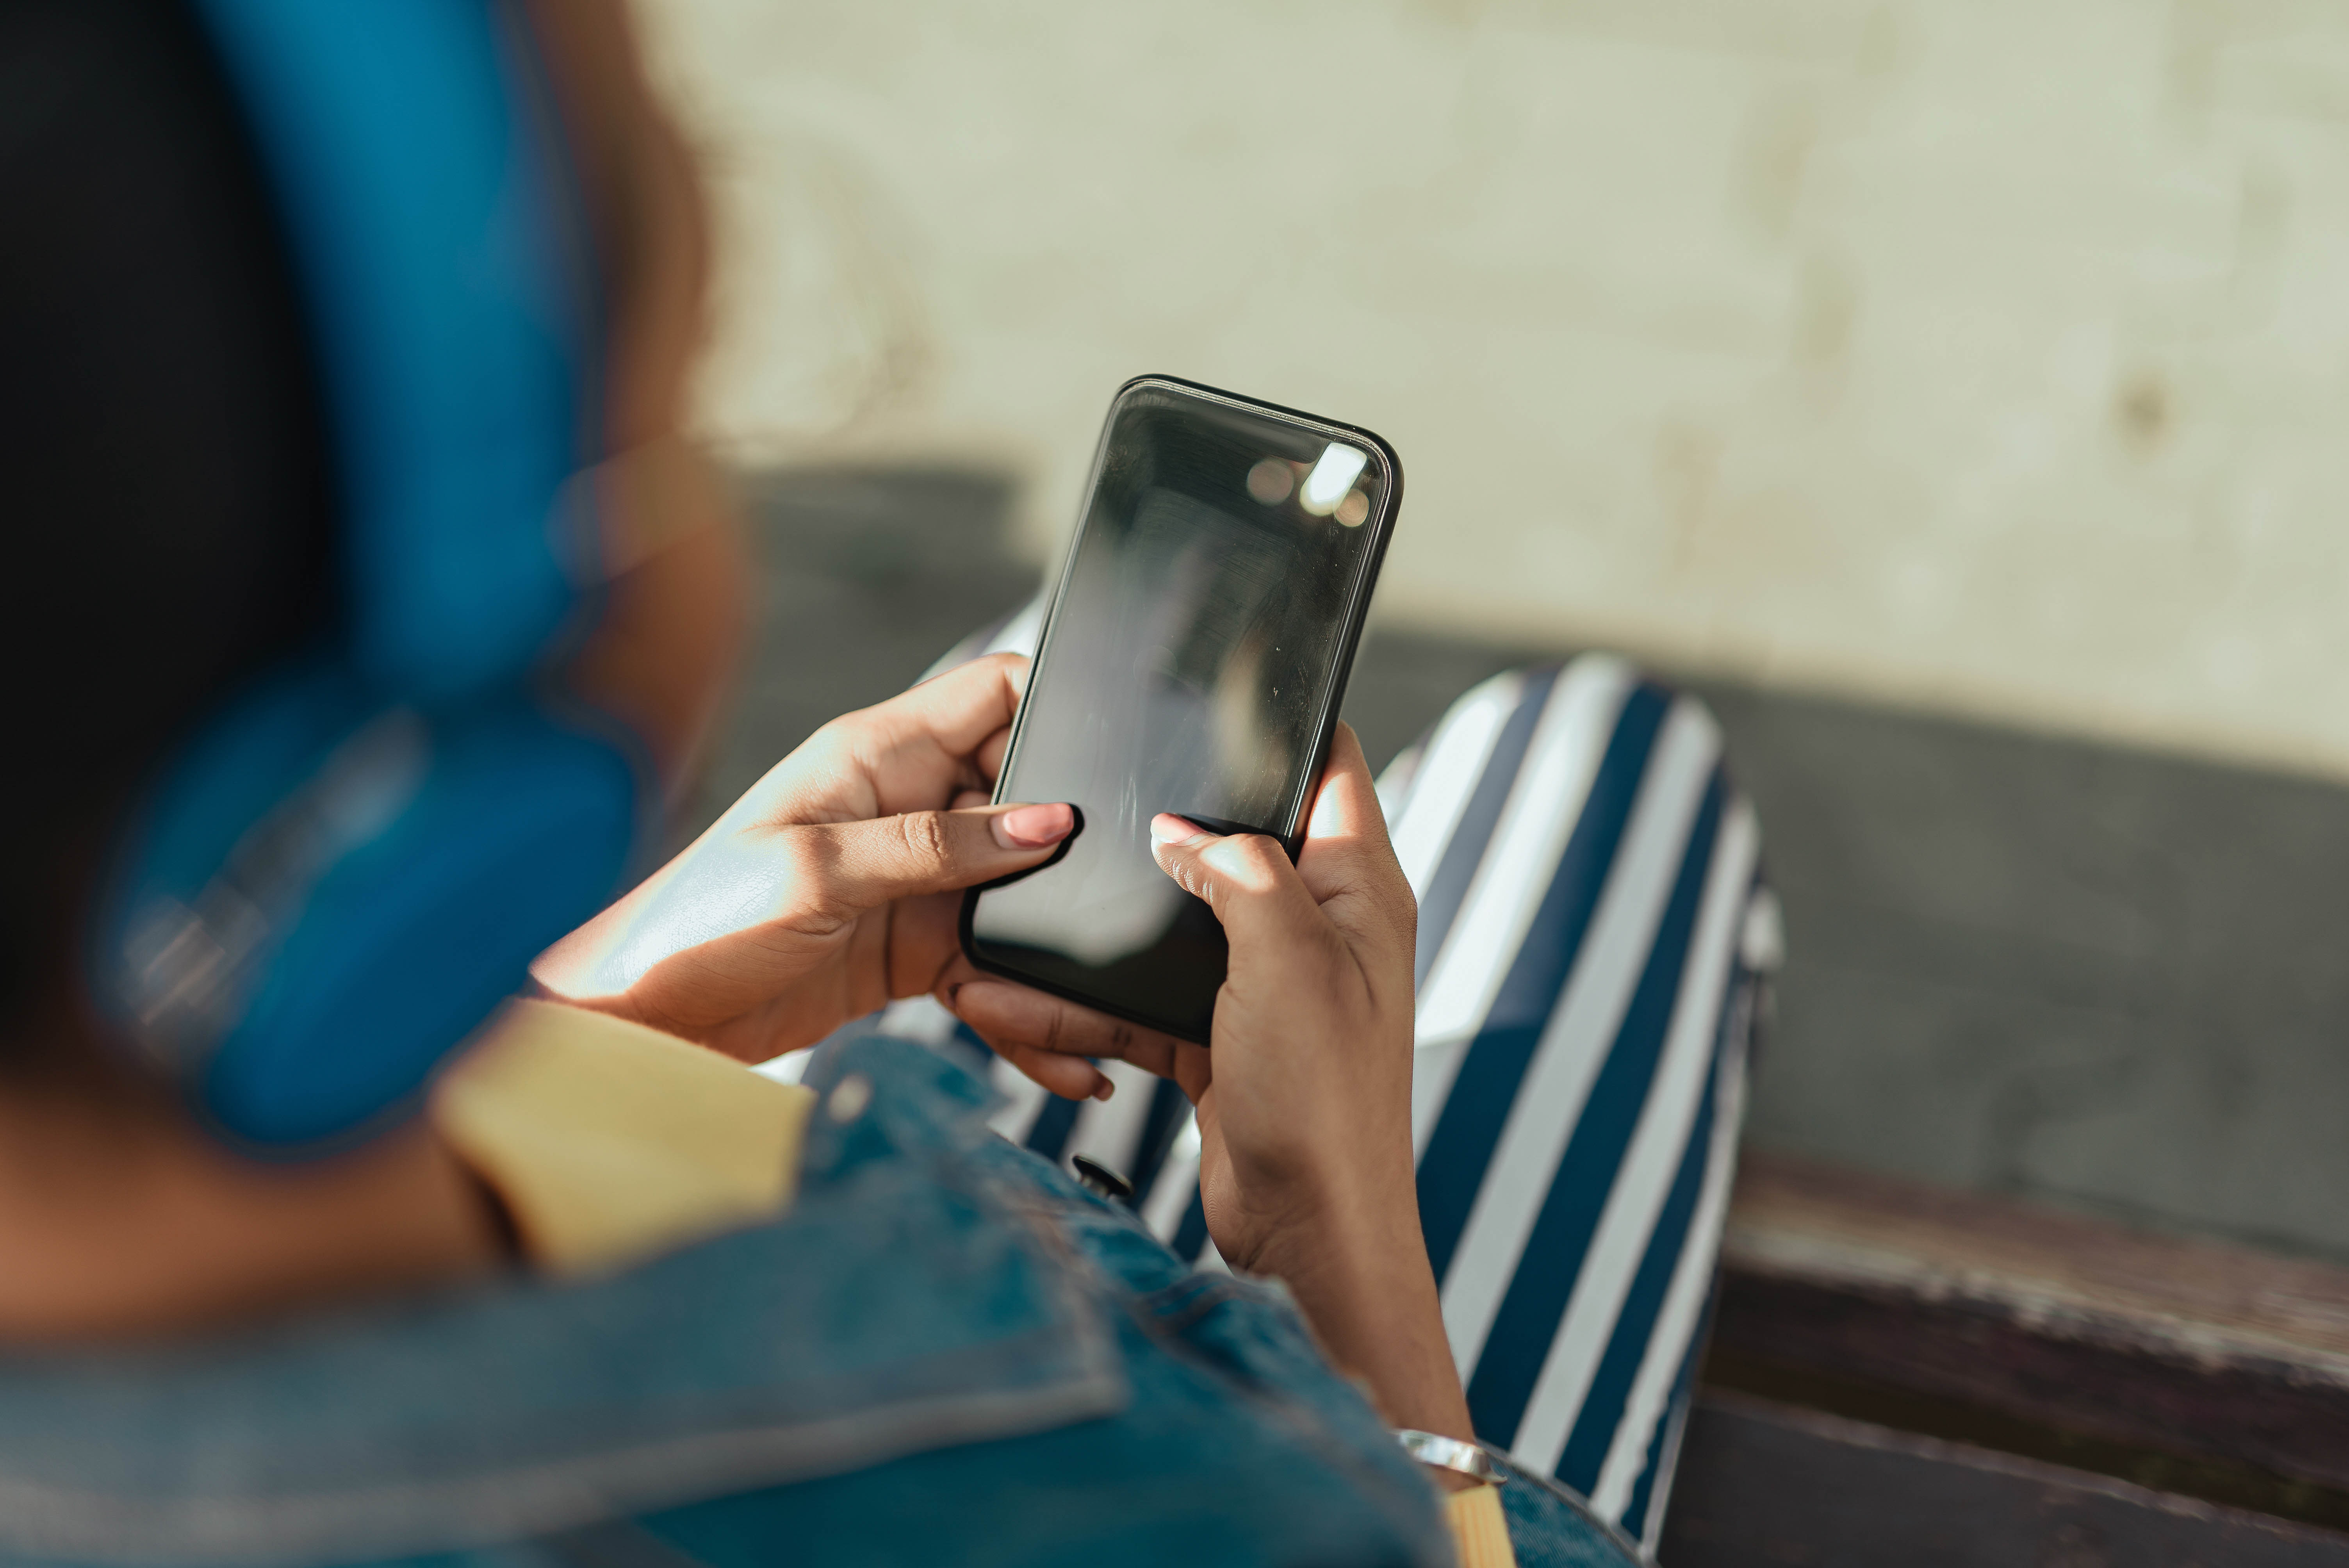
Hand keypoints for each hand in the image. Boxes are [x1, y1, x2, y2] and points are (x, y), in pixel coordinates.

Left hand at [532, 653, 1100, 1080]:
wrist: (645, 1021)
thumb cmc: (700, 920)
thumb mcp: (822, 869)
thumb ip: (939, 845)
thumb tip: (1047, 822)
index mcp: (879, 754)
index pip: (995, 693)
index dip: (1057, 710)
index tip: (1105, 762)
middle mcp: (907, 806)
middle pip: (1027, 796)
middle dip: (1072, 842)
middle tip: (1111, 893)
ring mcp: (916, 878)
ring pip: (1020, 890)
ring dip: (1053, 940)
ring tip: (1090, 997)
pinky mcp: (915, 947)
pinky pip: (992, 964)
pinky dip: (1024, 1008)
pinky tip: (1061, 1049)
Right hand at [945, 725, 1474, 1444]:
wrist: (1311, 1232)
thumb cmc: (1325, 1097)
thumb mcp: (1289, 955)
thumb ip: (1238, 870)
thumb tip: (1181, 828)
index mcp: (1356, 888)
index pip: (1330, 768)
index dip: (1280, 721)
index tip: (1213, 686)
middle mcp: (1316, 926)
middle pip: (1233, 839)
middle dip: (1163, 825)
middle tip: (1094, 794)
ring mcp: (1266, 984)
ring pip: (1171, 925)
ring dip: (1104, 930)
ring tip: (1024, 915)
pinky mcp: (1220, 1037)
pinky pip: (1142, 1000)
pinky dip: (1087, 1004)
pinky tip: (1018, 998)